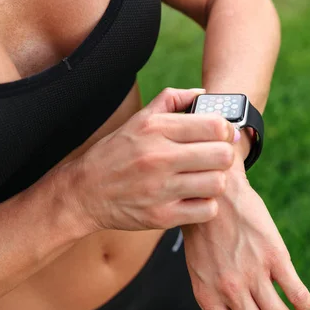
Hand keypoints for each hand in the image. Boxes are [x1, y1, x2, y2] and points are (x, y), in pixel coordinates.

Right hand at [50, 88, 238, 233]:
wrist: (84, 192)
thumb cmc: (115, 154)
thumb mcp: (138, 120)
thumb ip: (172, 101)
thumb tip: (202, 94)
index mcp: (155, 129)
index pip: (214, 125)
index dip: (225, 130)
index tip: (221, 136)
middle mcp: (158, 157)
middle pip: (222, 155)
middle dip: (223, 156)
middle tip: (214, 160)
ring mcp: (161, 189)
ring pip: (218, 183)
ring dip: (215, 181)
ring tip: (203, 179)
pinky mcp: (162, 216)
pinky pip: (207, 211)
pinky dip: (206, 205)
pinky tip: (194, 198)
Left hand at [182, 163, 309, 309]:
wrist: (215, 193)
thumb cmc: (205, 232)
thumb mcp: (199, 268)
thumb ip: (215, 294)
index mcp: (208, 295)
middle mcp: (230, 290)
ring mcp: (253, 274)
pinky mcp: (274, 256)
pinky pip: (296, 292)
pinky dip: (304, 304)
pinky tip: (306, 306)